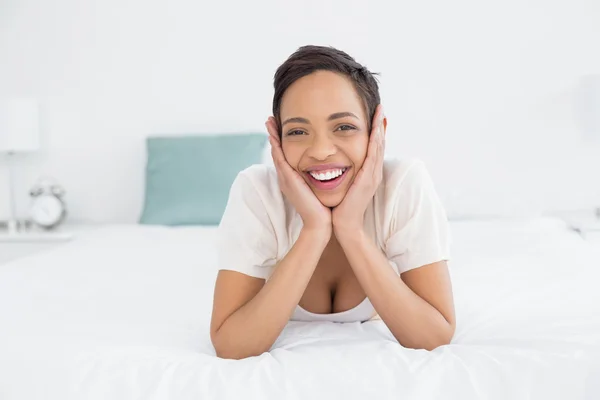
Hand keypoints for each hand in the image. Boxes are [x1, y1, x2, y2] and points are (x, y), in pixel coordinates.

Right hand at [265, 117, 331, 234]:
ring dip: (272, 136)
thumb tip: (325, 168)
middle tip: (270, 119)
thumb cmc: (321, 206)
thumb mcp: (317, 187)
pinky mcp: (288, 180)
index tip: (279, 127)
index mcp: (293, 177)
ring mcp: (285, 178)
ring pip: (276, 152)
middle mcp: (286, 176)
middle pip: (276, 151)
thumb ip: (317, 178)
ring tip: (269, 122)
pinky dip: (276, 147)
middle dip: (273, 135)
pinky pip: (280, 159)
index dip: (280, 141)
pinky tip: (274, 136)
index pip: (284, 155)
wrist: (319, 222)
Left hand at [332, 105, 385, 236]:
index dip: (375, 130)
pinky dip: (375, 143)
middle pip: (379, 143)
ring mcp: (372, 176)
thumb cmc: (340, 205)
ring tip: (380, 113)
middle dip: (379, 125)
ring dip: (379, 129)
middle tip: (380, 107)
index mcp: (368, 172)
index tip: (373, 114)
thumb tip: (335, 160)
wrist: (343, 224)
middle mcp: (373, 172)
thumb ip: (344, 171)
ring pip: (379, 147)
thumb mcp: (344, 183)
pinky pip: (373, 157)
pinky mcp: (367, 180)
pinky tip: (375, 132)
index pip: (373, 147)